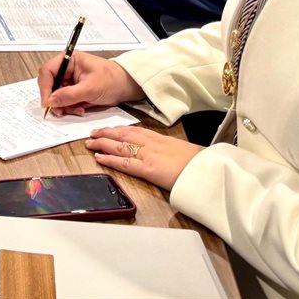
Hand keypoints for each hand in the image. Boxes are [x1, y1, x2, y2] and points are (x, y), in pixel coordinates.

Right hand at [37, 50, 142, 115]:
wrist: (126, 87)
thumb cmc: (112, 80)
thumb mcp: (90, 88)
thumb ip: (69, 95)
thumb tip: (51, 101)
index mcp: (68, 60)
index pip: (47, 72)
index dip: (45, 87)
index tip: (47, 103)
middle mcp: (66, 69)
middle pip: (50, 84)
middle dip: (55, 99)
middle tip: (60, 112)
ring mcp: (69, 80)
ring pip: (56, 95)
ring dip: (64, 106)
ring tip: (77, 110)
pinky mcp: (73, 90)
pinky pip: (64, 101)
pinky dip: (70, 108)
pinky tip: (80, 109)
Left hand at [84, 125, 203, 191]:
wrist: (208, 170)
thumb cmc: (200, 162)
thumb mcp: (185, 151)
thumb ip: (171, 151)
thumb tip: (168, 155)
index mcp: (161, 139)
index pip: (136, 130)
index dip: (120, 129)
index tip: (110, 128)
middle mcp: (152, 143)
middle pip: (124, 135)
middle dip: (106, 133)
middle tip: (92, 133)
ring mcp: (148, 155)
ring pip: (120, 145)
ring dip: (103, 143)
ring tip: (90, 142)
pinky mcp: (148, 169)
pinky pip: (124, 163)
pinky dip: (110, 159)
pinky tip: (99, 157)